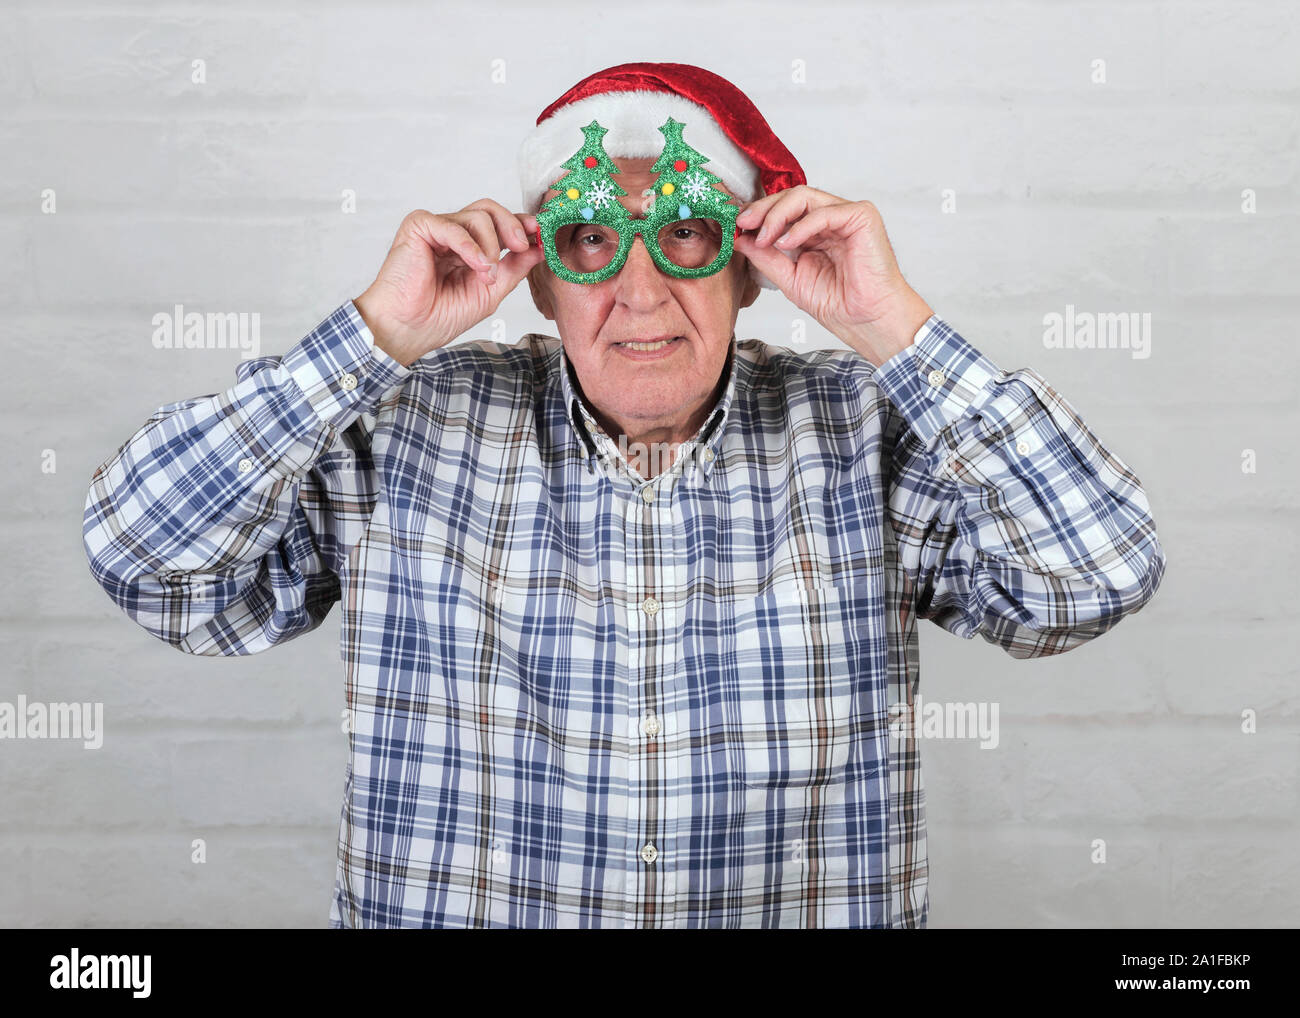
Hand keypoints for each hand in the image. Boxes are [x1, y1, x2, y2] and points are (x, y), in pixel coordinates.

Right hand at [354, 200, 545, 366]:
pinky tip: (477, 265)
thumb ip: (514, 269)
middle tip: (521, 246)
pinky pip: (453, 226)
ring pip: (477, 216)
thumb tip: (539, 248)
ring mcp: (435, 228)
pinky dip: (470, 245)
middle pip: (489, 210)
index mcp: (468, 248)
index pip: (497, 224)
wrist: (409, 330)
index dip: (519, 225)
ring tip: (486, 275)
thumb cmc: (439, 316)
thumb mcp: (490, 292)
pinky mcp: (419, 227)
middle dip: (512, 225)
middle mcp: (452, 234)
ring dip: (489, 247)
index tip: (539, 233)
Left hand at [734, 187, 933, 366]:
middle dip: (763, 210)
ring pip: (804, 197)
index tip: (737, 227)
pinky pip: (824, 212)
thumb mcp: (790, 279)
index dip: (759, 215)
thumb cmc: (839, 303)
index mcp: (815, 231)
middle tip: (744, 224)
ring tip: (764, 238)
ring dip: (777, 215)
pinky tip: (787, 242)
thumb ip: (767, 257)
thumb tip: (740, 239)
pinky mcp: (862, 217)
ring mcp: (847, 215)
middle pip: (791, 197)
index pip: (783, 210)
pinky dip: (801, 226)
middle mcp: (831, 218)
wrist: (867, 320)